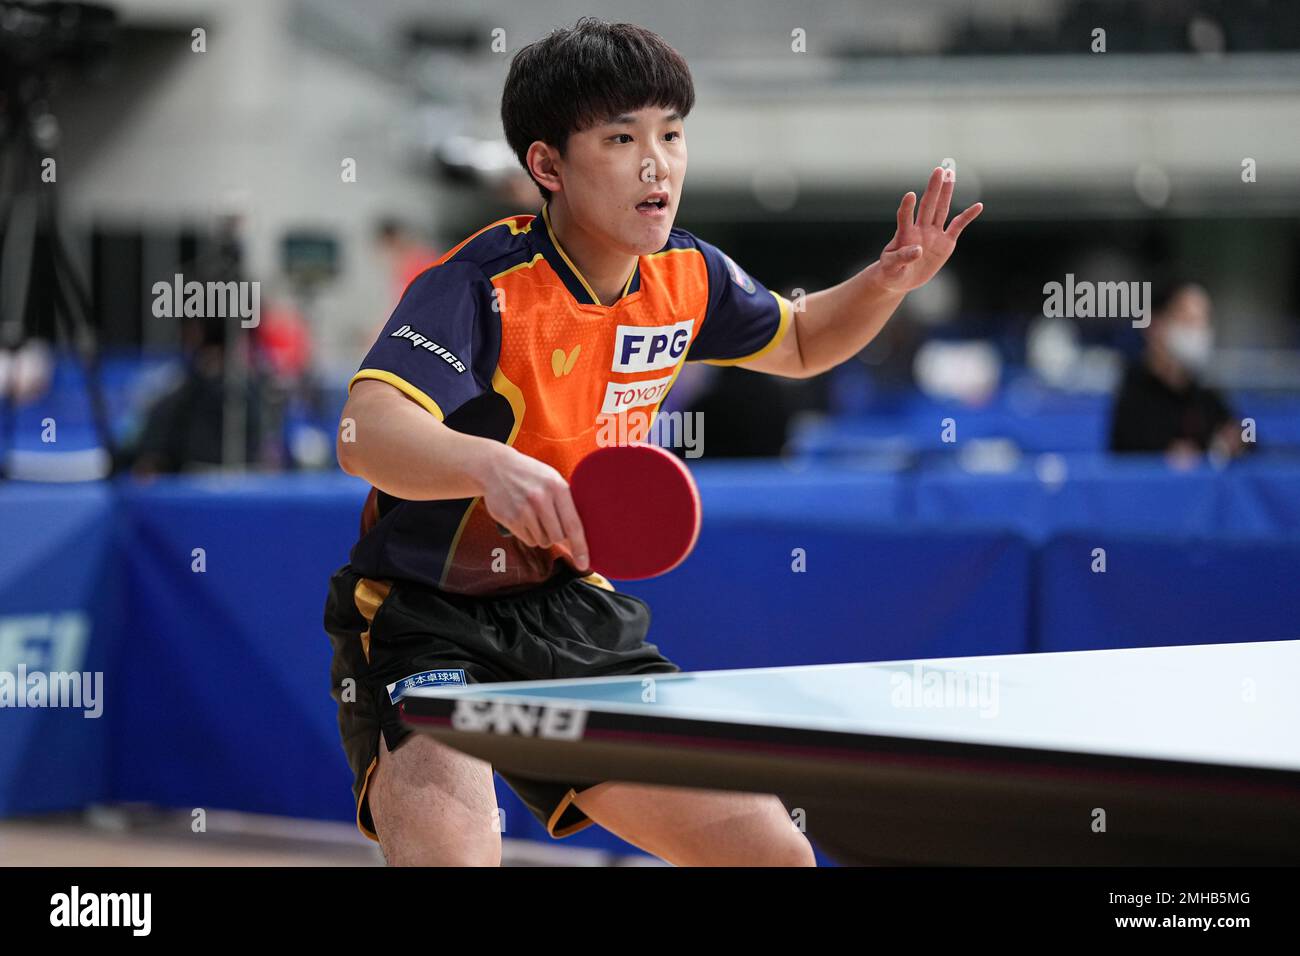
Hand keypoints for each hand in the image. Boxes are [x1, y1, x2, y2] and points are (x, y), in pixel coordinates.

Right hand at [480, 446, 589, 569]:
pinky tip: (523, 517)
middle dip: (557, 535)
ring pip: (543, 541)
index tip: (584, 564)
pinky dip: (529, 534)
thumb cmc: (531, 476)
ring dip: (542, 535)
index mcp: (557, 487)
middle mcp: (540, 499)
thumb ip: (567, 504)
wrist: (497, 468)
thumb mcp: (553, 480)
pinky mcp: (510, 519)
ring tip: (534, 515)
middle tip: (550, 520)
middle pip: (558, 537)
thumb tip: (579, 537)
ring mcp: (523, 510)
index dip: (580, 547)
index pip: (573, 525)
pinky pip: (528, 540)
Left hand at [877, 166, 982, 293]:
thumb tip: (918, 249)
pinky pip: (958, 227)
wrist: (901, 279)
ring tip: (951, 174)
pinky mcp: (946, 243)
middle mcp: (920, 230)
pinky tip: (978, 206)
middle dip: (933, 188)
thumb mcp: (892, 267)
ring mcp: (933, 234)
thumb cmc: (891, 271)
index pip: (905, 217)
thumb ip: (903, 257)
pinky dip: (968, 216)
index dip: (907, 207)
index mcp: (904, 235)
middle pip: (928, 205)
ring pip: (942, 210)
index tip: (910, 195)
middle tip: (939, 170)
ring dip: (946, 193)